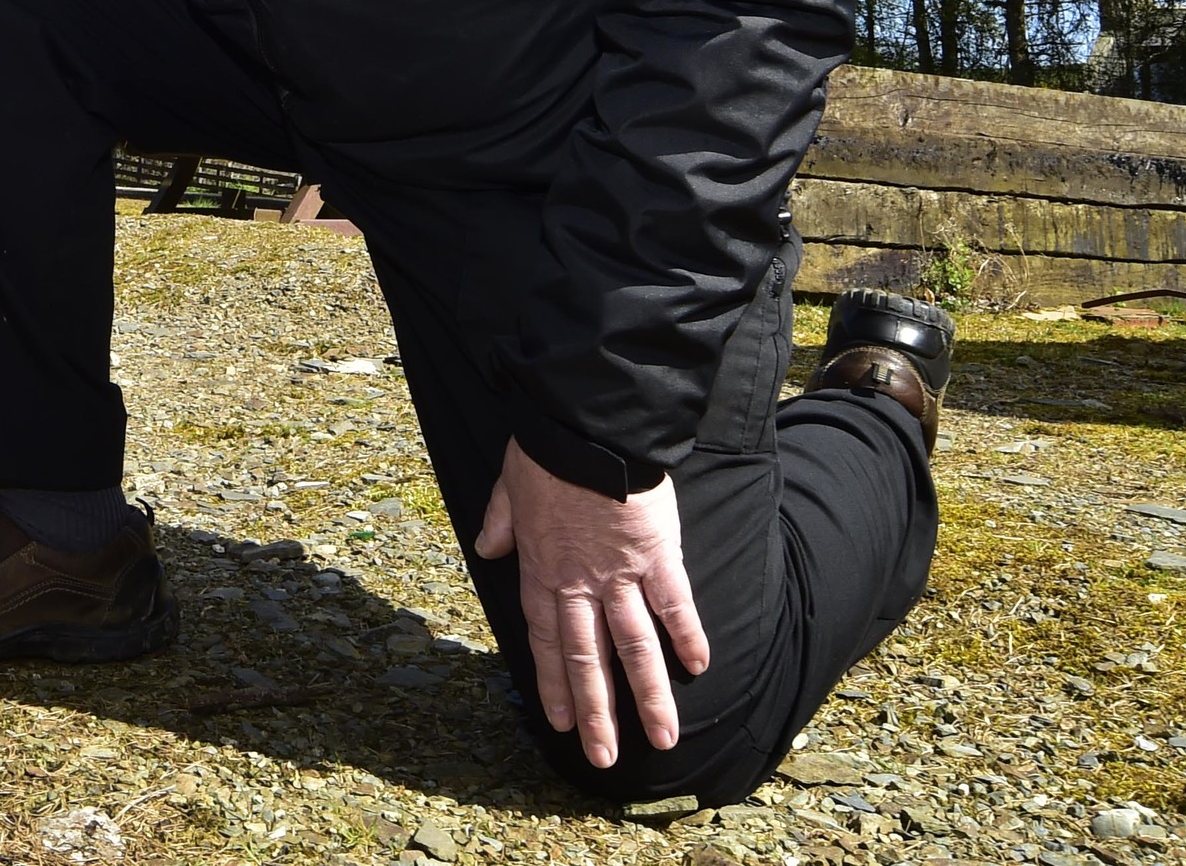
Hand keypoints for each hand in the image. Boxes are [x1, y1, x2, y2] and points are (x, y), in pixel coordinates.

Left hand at [472, 443, 709, 766]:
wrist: (585, 426)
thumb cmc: (546, 451)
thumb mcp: (507, 486)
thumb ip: (499, 522)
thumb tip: (486, 545)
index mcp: (541, 570)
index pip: (546, 641)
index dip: (552, 686)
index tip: (561, 725)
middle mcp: (579, 583)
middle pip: (588, 659)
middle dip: (597, 713)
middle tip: (604, 760)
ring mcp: (619, 573)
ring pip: (633, 646)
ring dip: (647, 695)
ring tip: (664, 739)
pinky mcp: (657, 555)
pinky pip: (674, 603)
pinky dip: (686, 635)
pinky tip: (699, 668)